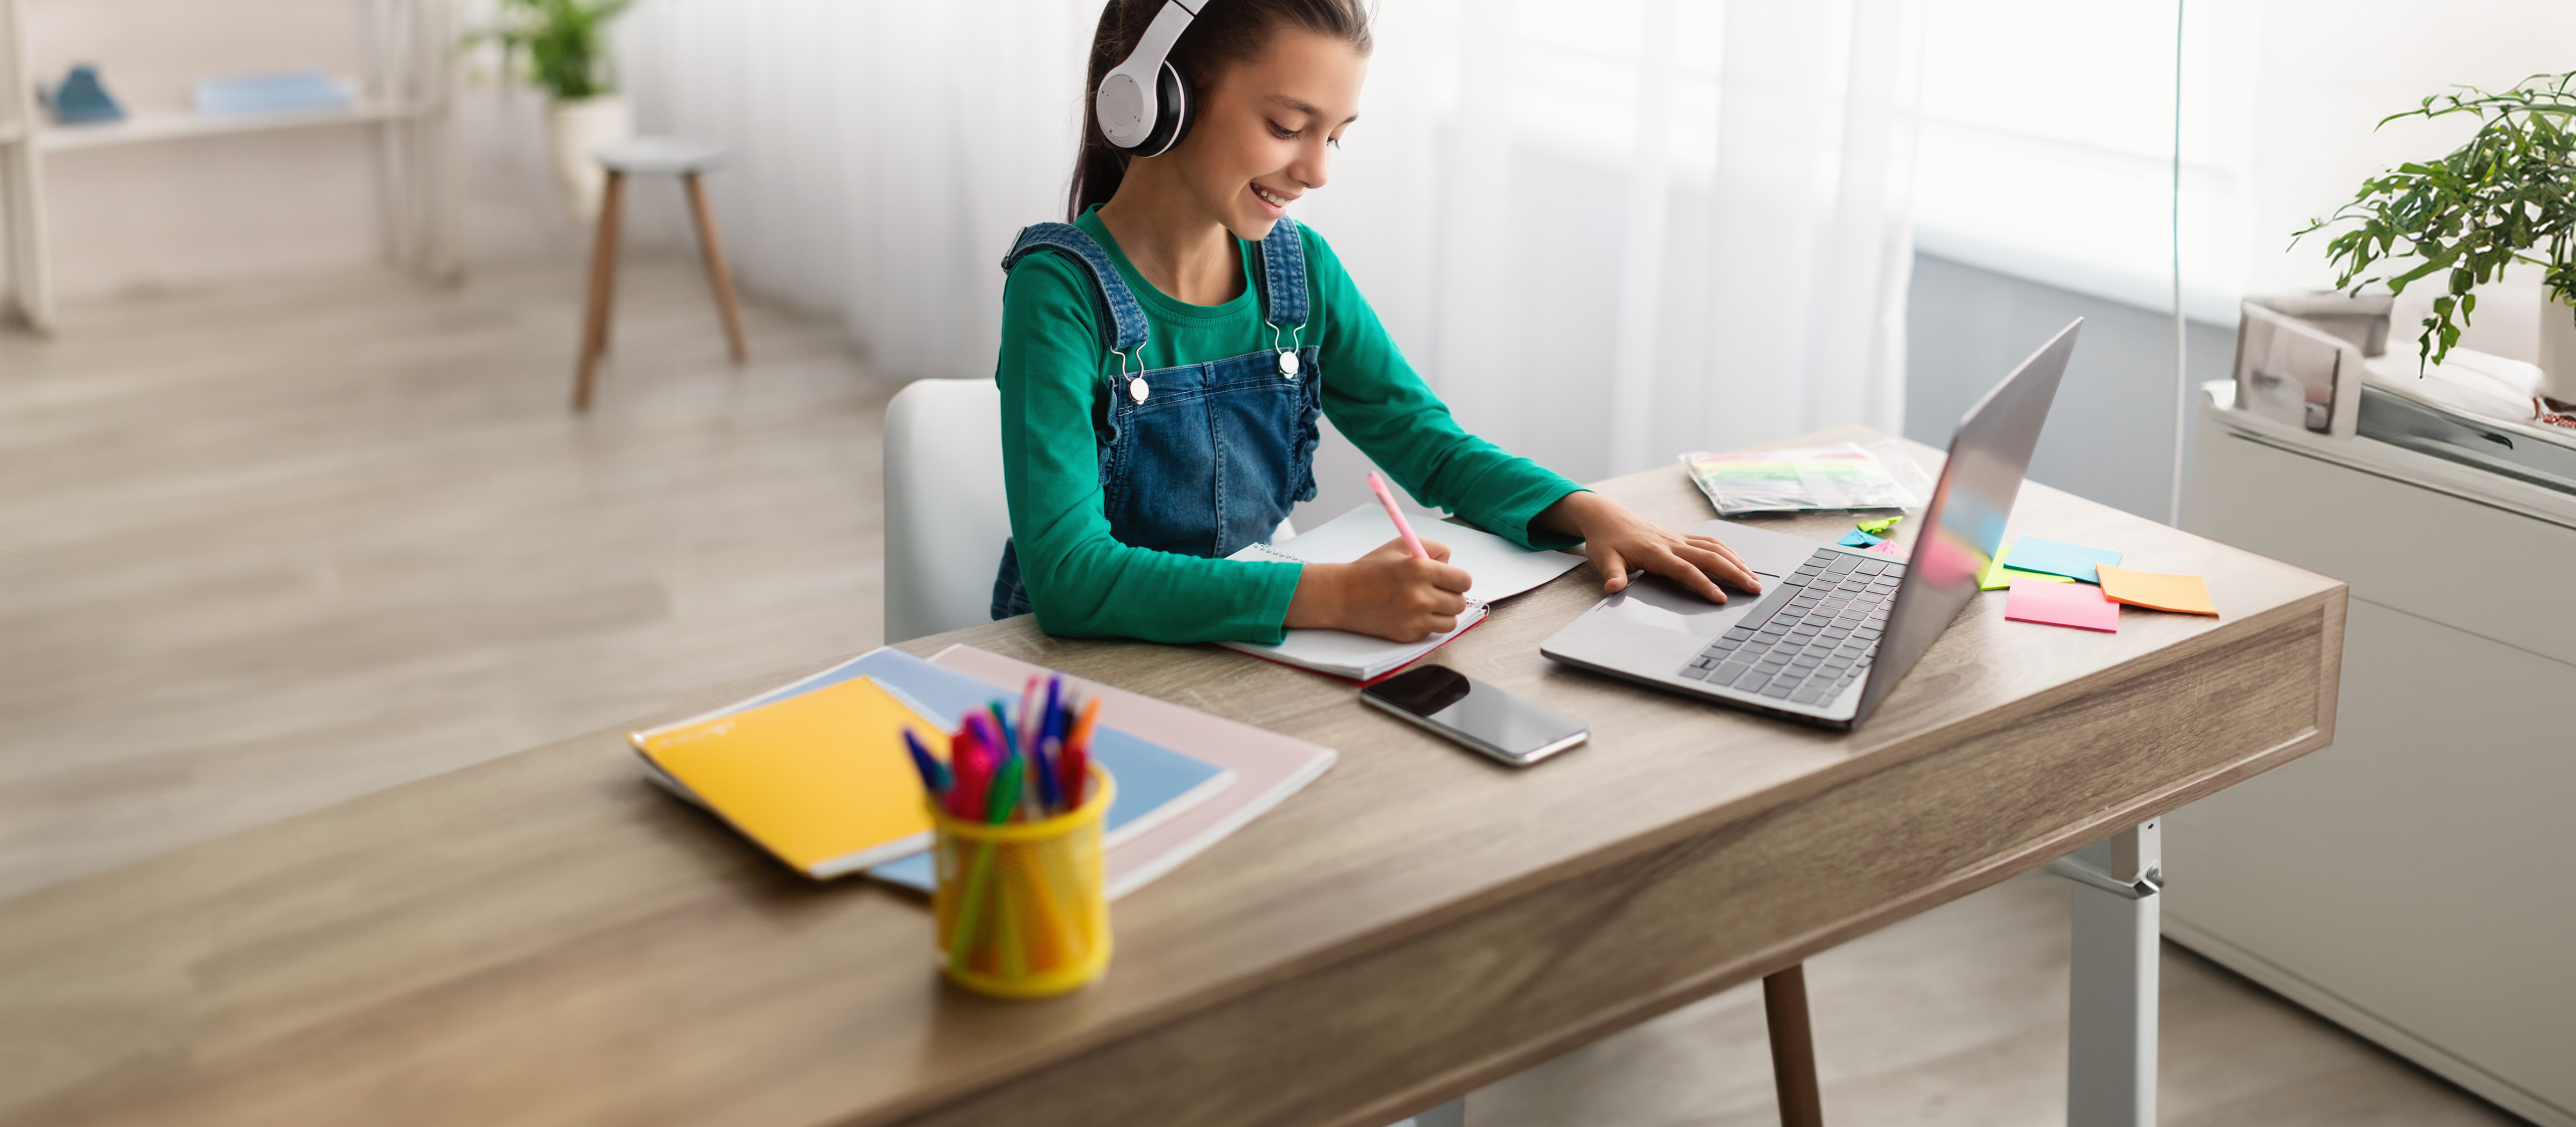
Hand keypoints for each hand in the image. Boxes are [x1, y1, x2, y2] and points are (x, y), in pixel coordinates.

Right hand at [1286, 537, 1473, 641]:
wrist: (1343, 596)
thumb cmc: (1372, 568)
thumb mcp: (1401, 545)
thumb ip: (1432, 548)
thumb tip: (1451, 564)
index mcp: (1420, 569)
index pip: (1464, 580)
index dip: (1459, 579)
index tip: (1451, 580)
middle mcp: (1420, 596)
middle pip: (1460, 602)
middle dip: (1451, 595)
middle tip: (1436, 591)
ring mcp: (1415, 619)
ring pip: (1451, 621)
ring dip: (1443, 612)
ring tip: (1427, 604)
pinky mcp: (1408, 635)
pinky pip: (1432, 631)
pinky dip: (1427, 624)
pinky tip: (1412, 614)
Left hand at [1536, 491, 1760, 602]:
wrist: (1608, 517)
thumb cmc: (1607, 541)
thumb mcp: (1604, 559)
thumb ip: (1613, 575)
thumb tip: (1613, 589)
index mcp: (1655, 552)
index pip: (1685, 570)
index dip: (1703, 584)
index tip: (1721, 599)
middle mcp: (1672, 543)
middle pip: (1709, 558)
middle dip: (1734, 573)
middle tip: (1754, 589)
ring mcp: (1679, 538)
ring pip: (1714, 548)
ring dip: (1736, 563)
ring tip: (1754, 579)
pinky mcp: (1681, 536)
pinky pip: (1710, 542)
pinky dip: (1728, 551)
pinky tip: (1740, 562)